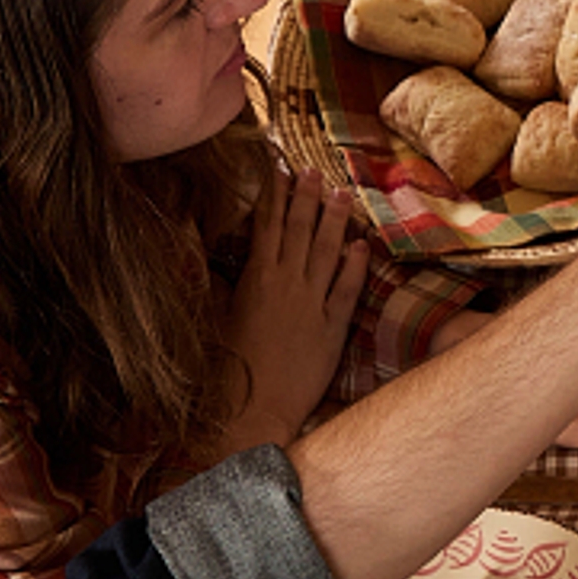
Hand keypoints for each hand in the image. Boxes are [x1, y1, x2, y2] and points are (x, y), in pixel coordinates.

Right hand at [221, 163, 369, 435]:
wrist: (252, 409)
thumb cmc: (228, 369)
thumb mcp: (217, 319)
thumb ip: (221, 286)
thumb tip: (215, 261)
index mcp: (253, 279)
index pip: (266, 226)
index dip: (274, 196)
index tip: (279, 169)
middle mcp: (284, 285)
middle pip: (298, 230)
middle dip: (305, 196)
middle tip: (312, 169)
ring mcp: (310, 304)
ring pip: (326, 252)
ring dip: (334, 220)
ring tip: (342, 194)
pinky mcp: (332, 329)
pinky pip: (347, 290)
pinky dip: (356, 267)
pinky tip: (362, 246)